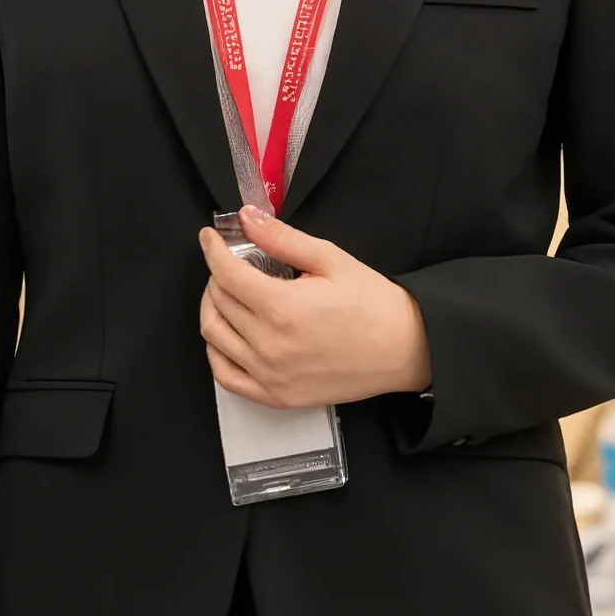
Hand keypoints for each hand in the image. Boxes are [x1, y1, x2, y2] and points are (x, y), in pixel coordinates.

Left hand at [198, 204, 430, 407]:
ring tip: (226, 293)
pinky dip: (216, 352)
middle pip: (218, 302)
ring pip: (214, 337)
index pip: (226, 274)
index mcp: (284, 308)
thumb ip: (282, 239)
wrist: (405, 349)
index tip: (210, 237)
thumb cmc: (373, 304)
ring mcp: (270, 375)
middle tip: (228, 263)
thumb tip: (246, 219)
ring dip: (212, 308)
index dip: (213, 250)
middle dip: (216, 275)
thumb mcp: (331, 260)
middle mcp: (271, 346)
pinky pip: (225, 376)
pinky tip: (226, 335)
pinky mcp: (276, 396)